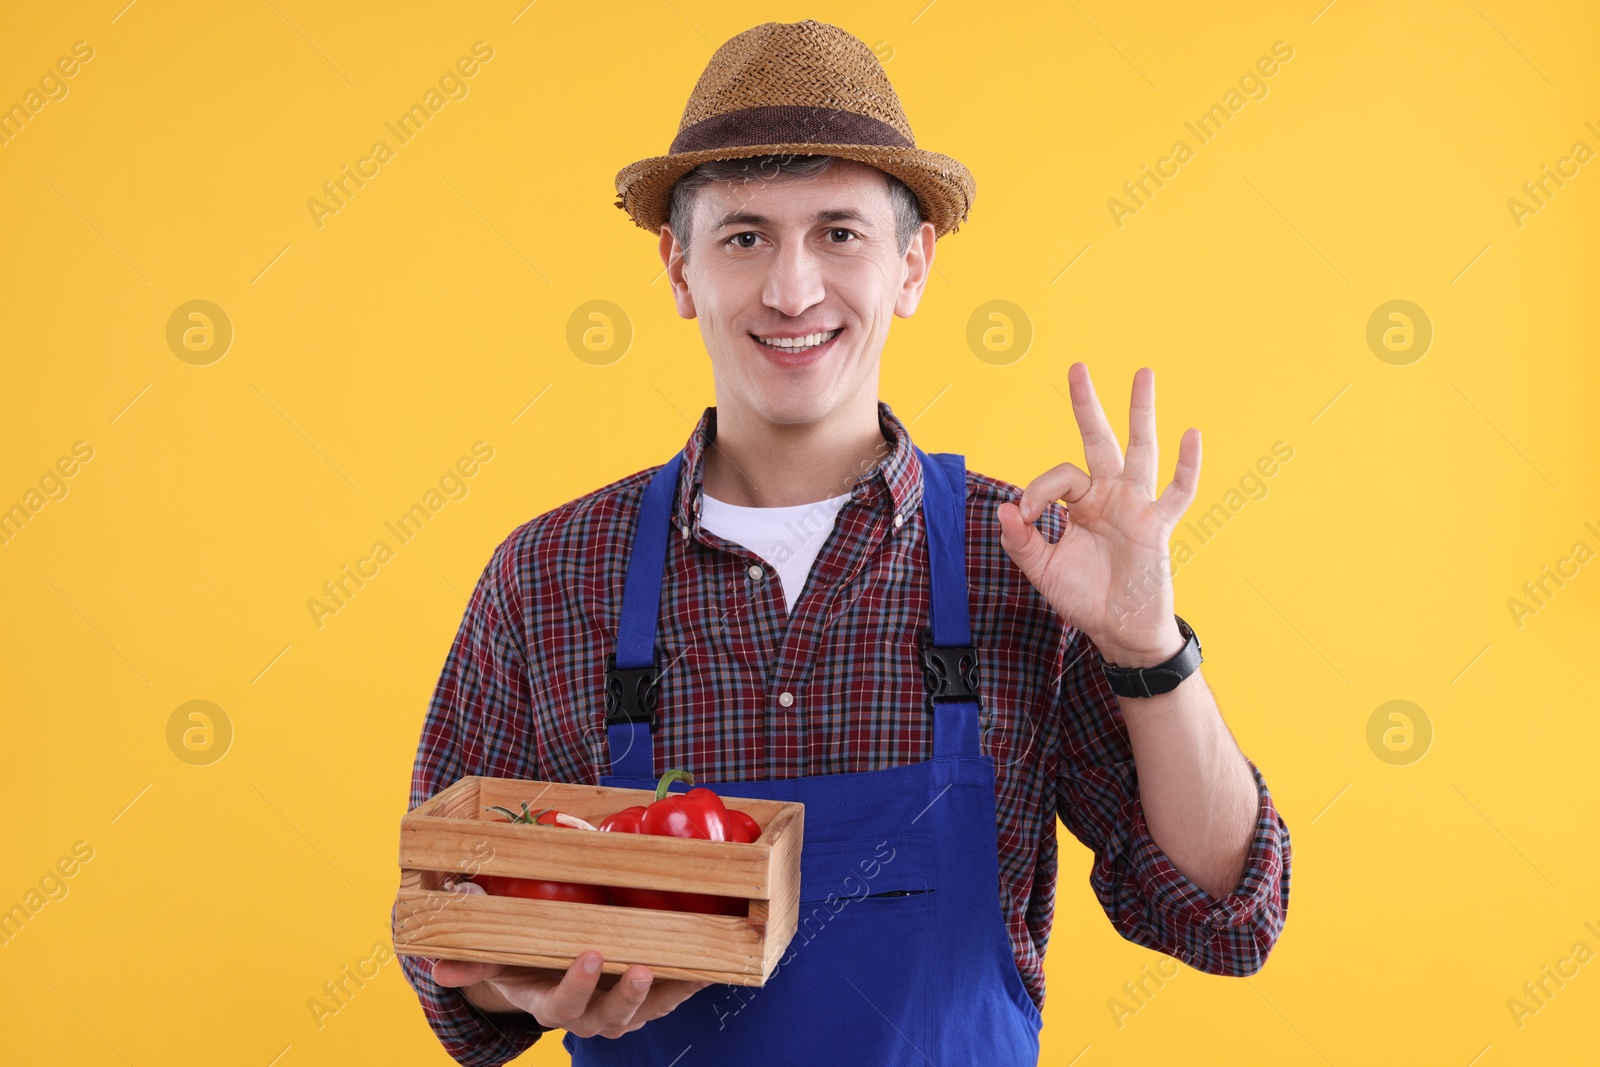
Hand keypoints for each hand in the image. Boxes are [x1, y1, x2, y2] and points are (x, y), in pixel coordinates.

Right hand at [432, 952, 711, 1038]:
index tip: (589, 953)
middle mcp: (589, 1015)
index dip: (577, 984)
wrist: (554, 977)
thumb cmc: (526, 963)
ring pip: (647, 1009)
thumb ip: (476, 961)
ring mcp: (621, 1010)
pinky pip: (673, 996)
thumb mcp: (500, 962)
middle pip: (612, 1015)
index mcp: (552, 1004)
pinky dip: (693, 982)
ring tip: (689, 968)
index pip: (563, 1003)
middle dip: (628, 994)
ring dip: (668, 991)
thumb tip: (438, 966)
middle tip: (640, 966)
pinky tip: (713, 963)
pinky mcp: (648, 1000)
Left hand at [996, 363, 1199, 665]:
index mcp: (1081, 503)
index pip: (1059, 476)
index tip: (1027, 518)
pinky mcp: (1158, 525)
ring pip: (1141, 450)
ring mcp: (1137, 506)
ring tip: (1142, 373)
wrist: (1119, 631)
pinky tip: (1191, 434)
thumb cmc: (1085, 597)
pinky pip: (1178, 492)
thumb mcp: (1044, 570)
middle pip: (1099, 440)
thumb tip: (1006, 509)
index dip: (1038, 490)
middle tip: (1076, 367)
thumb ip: (1023, 541)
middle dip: (1087, 405)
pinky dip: (1188, 466)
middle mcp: (1109, 496)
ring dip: (1141, 412)